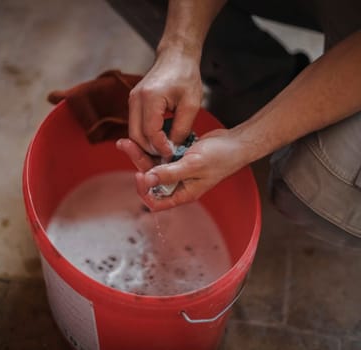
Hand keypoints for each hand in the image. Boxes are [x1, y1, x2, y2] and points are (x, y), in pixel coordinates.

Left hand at [116, 129, 246, 210]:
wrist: (235, 143)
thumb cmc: (220, 157)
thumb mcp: (194, 164)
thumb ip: (170, 173)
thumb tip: (148, 180)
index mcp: (183, 193)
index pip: (156, 201)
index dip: (144, 190)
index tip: (139, 173)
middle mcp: (178, 185)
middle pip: (150, 180)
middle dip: (137, 163)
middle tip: (125, 145)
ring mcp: (178, 172)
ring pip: (152, 166)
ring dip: (140, 154)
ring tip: (127, 140)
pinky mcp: (178, 159)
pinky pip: (160, 156)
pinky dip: (151, 148)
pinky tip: (143, 138)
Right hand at [128, 48, 202, 157]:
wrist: (176, 57)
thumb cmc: (186, 76)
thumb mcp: (191, 104)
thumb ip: (182, 127)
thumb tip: (173, 148)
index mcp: (150, 98)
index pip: (150, 132)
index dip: (160, 147)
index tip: (172, 154)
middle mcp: (136, 99)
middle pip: (136, 136)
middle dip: (150, 150)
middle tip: (166, 157)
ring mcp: (132, 100)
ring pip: (133, 133)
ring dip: (147, 145)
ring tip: (164, 151)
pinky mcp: (134, 103)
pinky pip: (136, 125)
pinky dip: (146, 136)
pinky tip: (161, 140)